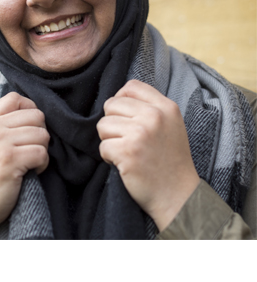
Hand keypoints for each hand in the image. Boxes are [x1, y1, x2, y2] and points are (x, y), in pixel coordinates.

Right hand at [0, 92, 48, 238]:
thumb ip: (1, 125)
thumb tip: (33, 112)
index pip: (15, 98)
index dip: (30, 111)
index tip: (29, 129)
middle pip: (36, 115)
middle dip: (40, 134)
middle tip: (30, 150)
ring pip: (42, 134)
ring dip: (42, 151)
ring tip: (29, 163)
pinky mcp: (10, 160)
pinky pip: (42, 153)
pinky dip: (42, 165)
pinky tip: (31, 172)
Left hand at [97, 80, 199, 230]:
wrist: (178, 195)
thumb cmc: (169, 161)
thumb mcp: (170, 125)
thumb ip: (149, 108)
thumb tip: (117, 97)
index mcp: (166, 107)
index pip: (131, 86)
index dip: (121, 100)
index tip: (125, 118)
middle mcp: (154, 116)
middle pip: (111, 104)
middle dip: (112, 123)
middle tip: (127, 140)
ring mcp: (140, 133)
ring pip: (102, 125)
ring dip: (109, 140)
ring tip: (127, 152)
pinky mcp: (127, 151)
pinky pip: (102, 146)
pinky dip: (108, 157)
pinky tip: (125, 163)